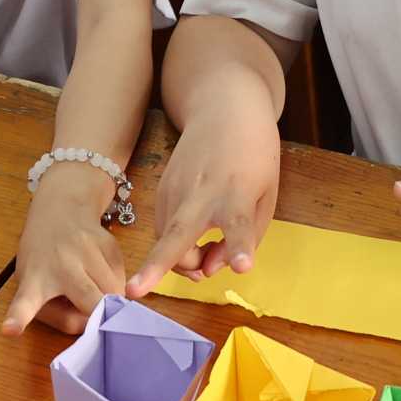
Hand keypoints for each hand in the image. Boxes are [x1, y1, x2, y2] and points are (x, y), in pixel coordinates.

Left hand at [2, 165, 128, 334]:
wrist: (61, 210)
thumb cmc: (43, 262)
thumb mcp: (38, 290)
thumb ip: (62, 318)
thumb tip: (92, 324)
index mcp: (33, 282)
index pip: (25, 302)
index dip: (18, 318)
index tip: (10, 330)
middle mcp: (60, 264)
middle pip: (93, 302)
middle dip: (102, 316)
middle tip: (100, 322)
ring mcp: (87, 251)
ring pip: (113, 293)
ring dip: (110, 302)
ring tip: (97, 294)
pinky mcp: (109, 244)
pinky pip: (122, 279)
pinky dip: (116, 286)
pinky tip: (102, 276)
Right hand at [125, 108, 280, 294]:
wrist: (225, 109)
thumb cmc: (254, 157)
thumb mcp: (266, 195)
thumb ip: (247, 237)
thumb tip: (214, 270)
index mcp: (237, 192)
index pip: (238, 223)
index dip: (239, 246)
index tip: (242, 265)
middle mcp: (201, 193)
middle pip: (177, 234)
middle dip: (156, 265)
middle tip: (135, 291)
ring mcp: (175, 190)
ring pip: (167, 243)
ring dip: (184, 262)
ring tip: (206, 255)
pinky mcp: (161, 190)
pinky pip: (165, 231)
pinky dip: (178, 245)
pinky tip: (197, 236)